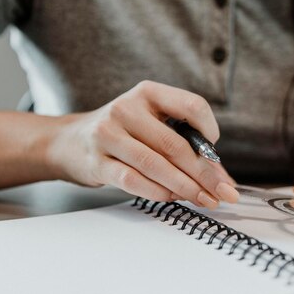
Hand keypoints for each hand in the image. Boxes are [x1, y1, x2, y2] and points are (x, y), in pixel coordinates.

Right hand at [47, 81, 238, 208]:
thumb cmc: (122, 133)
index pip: (192, 105)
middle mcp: (127, 109)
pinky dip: (158, 192)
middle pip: (175, 144)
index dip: (210, 129)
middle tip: (223, 193)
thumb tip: (220, 176)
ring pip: (156, 165)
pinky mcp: (97, 161)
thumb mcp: (150, 122)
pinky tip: (173, 198)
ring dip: (185, 187)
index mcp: (148, 93)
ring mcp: (108, 134)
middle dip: (205, 173)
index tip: (215, 153)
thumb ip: (182, 141)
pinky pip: (134, 180)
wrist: (70, 142)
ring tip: (204, 199)